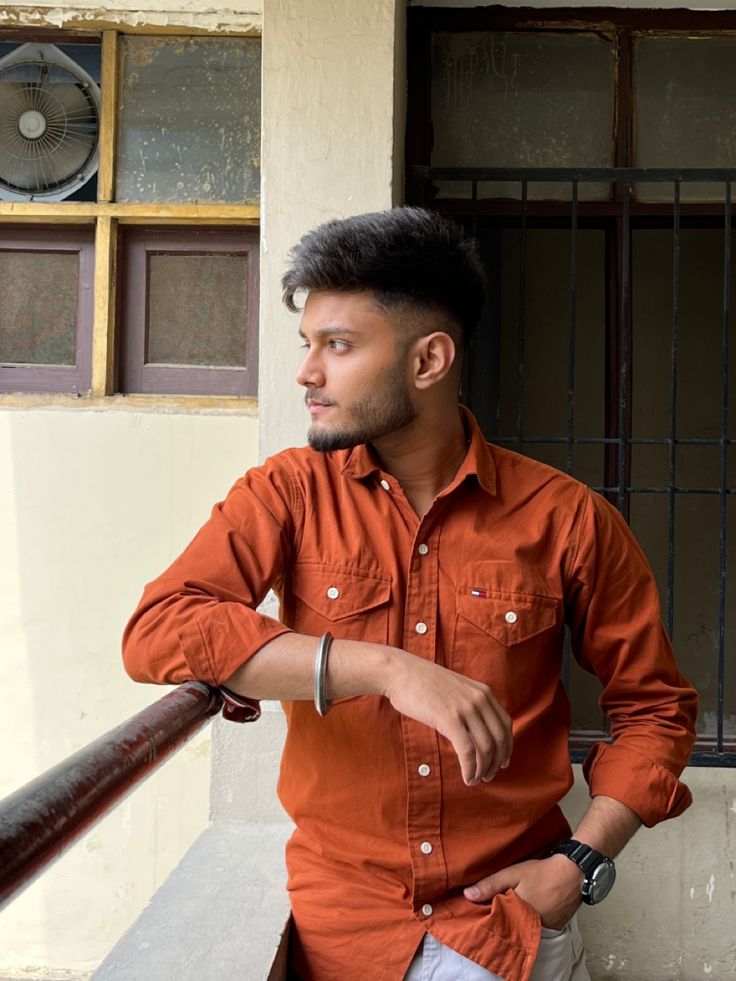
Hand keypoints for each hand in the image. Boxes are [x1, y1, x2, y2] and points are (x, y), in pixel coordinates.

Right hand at [382, 650, 511, 785]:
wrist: (401, 672)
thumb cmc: (423, 682)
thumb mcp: (456, 688)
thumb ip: (470, 704)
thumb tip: (476, 730)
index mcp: (483, 692)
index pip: (505, 725)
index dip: (507, 747)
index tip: (502, 762)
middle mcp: (479, 699)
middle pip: (499, 739)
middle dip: (496, 762)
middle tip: (489, 776)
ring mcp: (465, 709)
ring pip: (485, 748)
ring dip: (483, 769)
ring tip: (476, 779)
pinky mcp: (450, 719)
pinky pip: (468, 752)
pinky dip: (471, 769)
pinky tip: (467, 778)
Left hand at [463, 857, 582, 929]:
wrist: (573, 873)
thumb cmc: (542, 872)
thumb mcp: (513, 874)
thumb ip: (491, 885)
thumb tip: (468, 895)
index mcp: (519, 916)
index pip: (498, 924)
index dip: (489, 919)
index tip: (479, 915)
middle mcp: (533, 927)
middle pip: (512, 927)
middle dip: (503, 921)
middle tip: (493, 912)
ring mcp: (546, 929)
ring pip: (525, 928)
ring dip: (517, 921)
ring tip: (509, 910)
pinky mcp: (555, 926)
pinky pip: (538, 927)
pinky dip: (532, 921)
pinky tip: (527, 910)